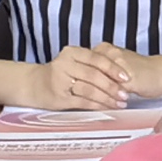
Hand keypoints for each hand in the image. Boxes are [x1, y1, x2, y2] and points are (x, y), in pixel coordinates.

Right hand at [30, 43, 145, 110]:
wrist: (35, 84)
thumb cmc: (60, 73)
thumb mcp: (74, 62)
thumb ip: (93, 64)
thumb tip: (121, 72)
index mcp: (72, 52)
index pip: (97, 59)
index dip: (113, 68)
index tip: (127, 77)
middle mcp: (65, 64)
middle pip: (94, 75)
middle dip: (113, 86)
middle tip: (125, 94)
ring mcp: (61, 81)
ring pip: (89, 89)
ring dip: (107, 97)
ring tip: (119, 103)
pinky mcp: (60, 97)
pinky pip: (83, 102)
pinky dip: (97, 105)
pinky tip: (107, 108)